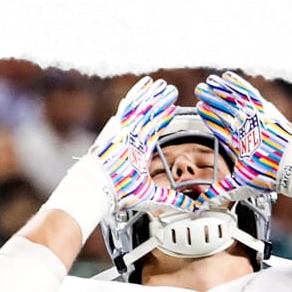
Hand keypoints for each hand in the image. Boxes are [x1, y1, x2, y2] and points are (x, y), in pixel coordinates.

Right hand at [90, 77, 201, 212]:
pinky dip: (138, 94)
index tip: (171, 110)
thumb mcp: (151, 194)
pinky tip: (146, 84)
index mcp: (137, 152)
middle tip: (169, 90)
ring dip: (153, 95)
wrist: (98, 188)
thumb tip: (192, 207)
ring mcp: (124, 132)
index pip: (153, 131)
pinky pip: (130, 106)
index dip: (162, 120)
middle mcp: (131, 139)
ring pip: (142, 108)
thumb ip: (173, 199)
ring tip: (163, 84)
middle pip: (148, 116)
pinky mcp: (118, 128)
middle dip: (159, 102)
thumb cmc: (119, 193)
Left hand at [195, 72, 291, 217]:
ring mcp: (254, 119)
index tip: (199, 109)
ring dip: (219, 91)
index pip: (221, 127)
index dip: (210, 118)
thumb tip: (200, 204)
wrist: (290, 166)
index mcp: (241, 143)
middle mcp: (247, 129)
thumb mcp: (238, 185)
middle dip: (211, 101)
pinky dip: (237, 85)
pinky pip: (248, 94)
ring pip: (233, 100)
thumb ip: (218, 191)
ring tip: (207, 83)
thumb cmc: (268, 177)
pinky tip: (226, 76)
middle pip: (225, 111)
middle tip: (199, 90)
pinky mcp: (264, 111)